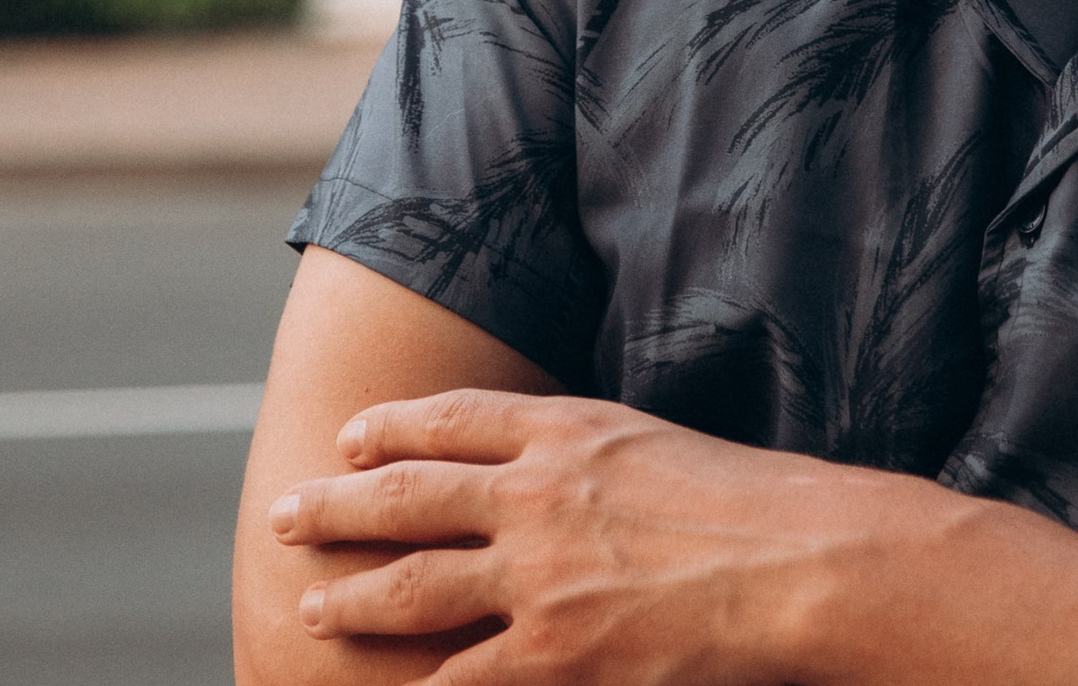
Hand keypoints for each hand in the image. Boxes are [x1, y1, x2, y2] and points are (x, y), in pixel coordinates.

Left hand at [271, 387, 900, 685]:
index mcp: (566, 428)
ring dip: (354, 596)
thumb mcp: (651, 441)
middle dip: (339, 504)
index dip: (393, 427)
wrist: (790, 558)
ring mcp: (538, 573)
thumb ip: (585, 449)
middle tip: (287, 511)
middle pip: (410, 492)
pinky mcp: (552, 651)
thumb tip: (542, 456)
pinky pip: (460, 676)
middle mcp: (537, 491)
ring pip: (415, 583)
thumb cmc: (743, 499)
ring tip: (313, 607)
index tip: (351, 437)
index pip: (454, 417)